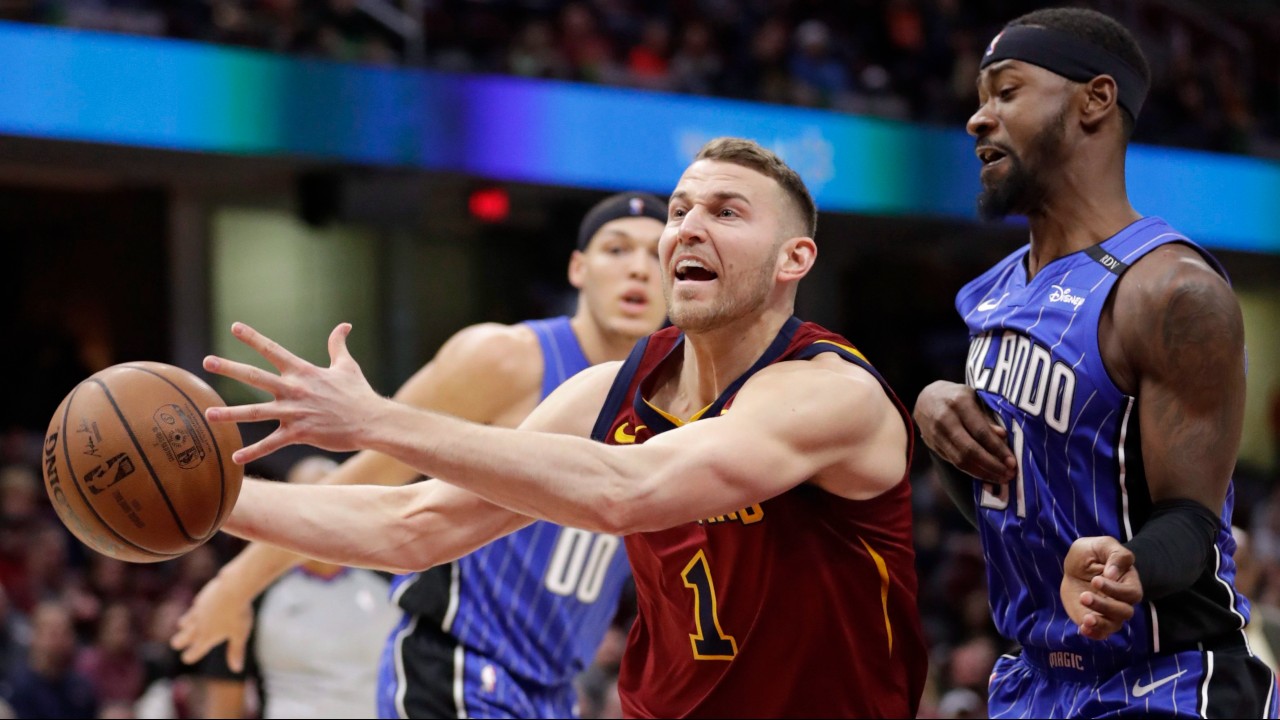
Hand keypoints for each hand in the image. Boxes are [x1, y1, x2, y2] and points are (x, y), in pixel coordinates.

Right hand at [170, 574, 255, 671]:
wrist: (234, 588)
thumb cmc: (239, 614)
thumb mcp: (240, 635)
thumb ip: (236, 652)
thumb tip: (237, 669)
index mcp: (206, 638)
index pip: (192, 653)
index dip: (190, 656)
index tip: (188, 657)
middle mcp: (198, 626)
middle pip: (181, 639)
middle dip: (179, 642)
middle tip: (177, 643)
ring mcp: (197, 612)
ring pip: (184, 622)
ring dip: (184, 625)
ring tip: (183, 626)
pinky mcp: (201, 598)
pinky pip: (194, 606)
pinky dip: (195, 609)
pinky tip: (197, 606)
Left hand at [204, 322, 384, 463]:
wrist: (371, 420)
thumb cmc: (358, 393)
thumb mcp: (347, 365)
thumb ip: (338, 345)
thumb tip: (344, 325)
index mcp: (303, 372)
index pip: (273, 350)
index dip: (253, 338)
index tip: (234, 327)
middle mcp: (294, 389)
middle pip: (255, 376)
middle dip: (229, 368)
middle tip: (207, 361)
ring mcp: (294, 412)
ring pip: (255, 412)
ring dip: (230, 413)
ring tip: (208, 414)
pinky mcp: (299, 434)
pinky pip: (271, 444)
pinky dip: (253, 452)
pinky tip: (235, 458)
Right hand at [913, 381, 1015, 482]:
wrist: (925, 398)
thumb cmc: (957, 396)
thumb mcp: (974, 398)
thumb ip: (987, 418)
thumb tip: (1003, 437)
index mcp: (959, 403)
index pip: (981, 431)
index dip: (997, 449)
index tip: (1012, 462)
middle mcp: (945, 419)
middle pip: (969, 450)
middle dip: (991, 465)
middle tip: (1008, 474)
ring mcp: (936, 434)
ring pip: (960, 460)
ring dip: (982, 473)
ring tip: (1000, 478)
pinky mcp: (932, 445)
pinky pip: (953, 462)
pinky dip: (971, 471)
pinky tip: (985, 474)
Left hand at [1060, 536, 1142, 640]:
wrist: (1074, 567)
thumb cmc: (1092, 553)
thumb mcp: (1102, 545)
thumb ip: (1115, 555)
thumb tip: (1113, 574)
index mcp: (1128, 582)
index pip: (1130, 593)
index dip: (1115, 590)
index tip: (1095, 580)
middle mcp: (1122, 601)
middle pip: (1124, 612)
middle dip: (1104, 606)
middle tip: (1084, 596)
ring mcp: (1109, 613)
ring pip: (1113, 625)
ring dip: (1100, 624)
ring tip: (1086, 619)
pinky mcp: (1095, 620)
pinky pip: (1100, 634)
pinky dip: (1093, 634)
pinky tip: (1082, 628)